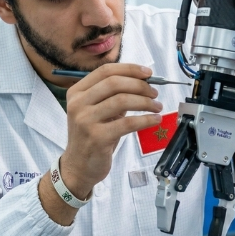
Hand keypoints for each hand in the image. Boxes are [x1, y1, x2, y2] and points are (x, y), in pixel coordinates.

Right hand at [62, 63, 162, 197]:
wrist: (79, 166)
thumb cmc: (92, 136)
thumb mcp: (97, 111)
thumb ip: (113, 95)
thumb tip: (143, 82)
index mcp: (77, 92)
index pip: (105, 71)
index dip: (129, 69)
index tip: (148, 73)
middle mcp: (78, 104)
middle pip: (114, 83)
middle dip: (139, 85)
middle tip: (154, 93)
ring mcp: (86, 120)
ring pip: (122, 100)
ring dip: (145, 102)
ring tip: (157, 107)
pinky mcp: (97, 137)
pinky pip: (128, 123)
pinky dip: (145, 119)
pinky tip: (154, 120)